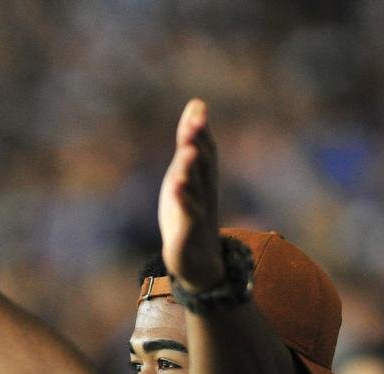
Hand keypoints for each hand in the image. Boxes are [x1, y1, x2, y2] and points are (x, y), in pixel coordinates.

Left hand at [158, 99, 222, 290]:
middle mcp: (205, 192)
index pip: (206, 151)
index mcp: (205, 178)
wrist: (198, 261)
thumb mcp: (187, 172)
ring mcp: (198, 212)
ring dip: (191, 170)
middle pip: (203, 166)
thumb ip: (190, 140)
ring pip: (196, 189)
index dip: (201, 131)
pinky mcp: (188, 233)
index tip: (198, 108)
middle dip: (199, 143)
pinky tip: (176, 187)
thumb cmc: (191, 211)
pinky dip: (183, 201)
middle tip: (196, 121)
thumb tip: (197, 102)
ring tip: (186, 151)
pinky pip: (188, 215)